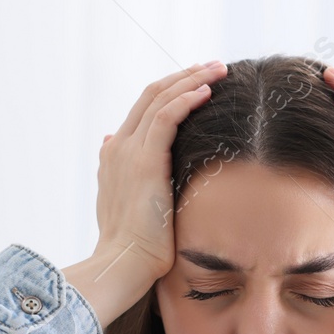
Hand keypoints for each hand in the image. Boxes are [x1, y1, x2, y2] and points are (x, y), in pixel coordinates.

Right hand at [63, 61, 227, 327]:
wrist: (123, 266)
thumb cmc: (136, 251)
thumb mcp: (133, 212)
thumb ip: (129, 182)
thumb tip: (114, 150)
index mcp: (116, 158)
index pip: (143, 111)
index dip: (171, 93)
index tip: (199, 85)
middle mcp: (118, 148)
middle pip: (150, 96)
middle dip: (183, 77)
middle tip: (214, 67)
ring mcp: (127, 152)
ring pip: (159, 99)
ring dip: (190, 79)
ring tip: (219, 69)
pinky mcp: (143, 161)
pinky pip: (165, 116)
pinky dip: (186, 98)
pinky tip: (207, 90)